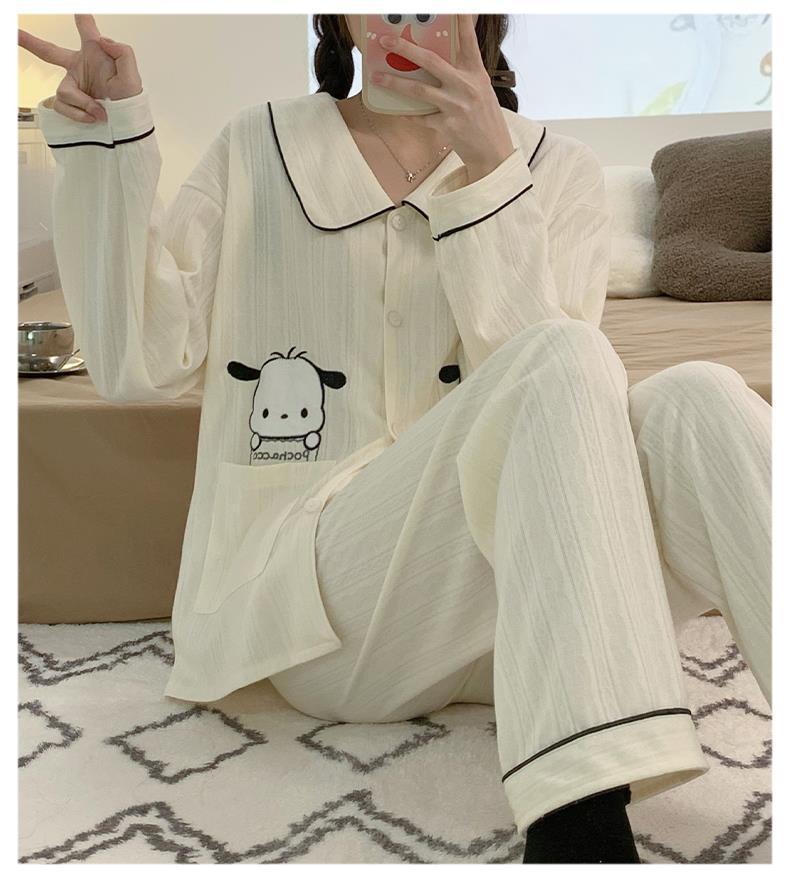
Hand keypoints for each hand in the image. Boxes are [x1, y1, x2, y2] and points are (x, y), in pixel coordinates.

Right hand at [18, 14, 142, 123]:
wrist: (127, 124)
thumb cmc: (130, 99)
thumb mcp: (131, 74)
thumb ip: (122, 51)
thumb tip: (103, 42)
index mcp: (94, 53)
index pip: (86, 28)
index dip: (81, 17)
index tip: (77, 8)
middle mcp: (79, 66)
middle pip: (49, 51)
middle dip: (29, 42)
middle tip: (14, 32)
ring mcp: (72, 85)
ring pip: (64, 91)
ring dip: (83, 103)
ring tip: (101, 111)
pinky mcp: (68, 103)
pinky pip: (63, 105)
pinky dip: (80, 114)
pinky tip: (94, 117)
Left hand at [371, 15, 514, 182]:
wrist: (493, 152)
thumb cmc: (485, 118)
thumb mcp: (481, 90)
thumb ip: (462, 74)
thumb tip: (435, 63)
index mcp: (476, 73)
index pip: (468, 41)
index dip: (462, 21)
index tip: (456, 6)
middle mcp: (465, 86)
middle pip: (430, 61)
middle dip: (405, 49)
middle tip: (385, 41)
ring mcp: (455, 106)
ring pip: (418, 90)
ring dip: (394, 83)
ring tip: (376, 76)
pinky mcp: (447, 126)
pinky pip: (420, 117)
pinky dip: (408, 114)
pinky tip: (397, 110)